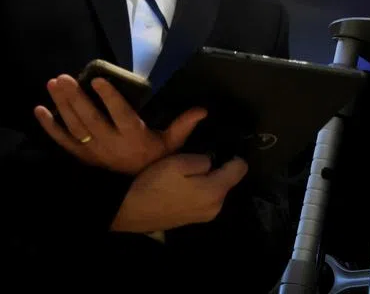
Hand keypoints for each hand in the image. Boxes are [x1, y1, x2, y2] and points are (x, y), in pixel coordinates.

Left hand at [35, 74, 205, 174]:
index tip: (98, 80)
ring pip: (74, 126)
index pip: (120, 114)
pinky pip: (62, 141)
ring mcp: (93, 150)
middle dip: (75, 97)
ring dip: (62, 105)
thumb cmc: (155, 162)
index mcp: (133, 137)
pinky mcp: (81, 156)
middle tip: (65, 77)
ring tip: (54, 84)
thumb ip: (184, 125)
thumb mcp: (172, 145)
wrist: (135, 194)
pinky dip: (49, 126)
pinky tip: (40, 110)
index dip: (109, 97)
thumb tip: (203, 108)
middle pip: (89, 119)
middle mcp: (110, 143)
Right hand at [110, 153, 248, 233]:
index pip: (241, 168)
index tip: (220, 149)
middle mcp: (216, 207)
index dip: (233, 155)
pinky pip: (204, 199)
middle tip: (194, 162)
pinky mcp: (193, 220)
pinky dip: (198, 191)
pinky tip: (180, 187)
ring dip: (206, 180)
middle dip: (217, 169)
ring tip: (185, 175)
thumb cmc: (154, 184)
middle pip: (228, 180)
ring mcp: (205, 216)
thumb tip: (212, 163)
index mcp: (216, 191)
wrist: (127, 211)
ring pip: (215, 189)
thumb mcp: (179, 161)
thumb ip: (203, 159)